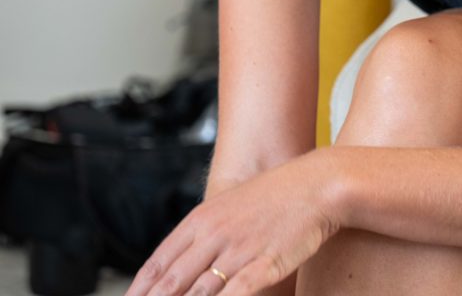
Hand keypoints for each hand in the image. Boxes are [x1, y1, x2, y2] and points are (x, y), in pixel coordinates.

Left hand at [124, 150, 339, 295]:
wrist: (316, 184)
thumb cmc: (275, 199)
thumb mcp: (230, 209)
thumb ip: (205, 236)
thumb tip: (181, 265)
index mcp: (201, 220)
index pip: (158, 263)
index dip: (138, 291)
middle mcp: (214, 234)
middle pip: (171, 283)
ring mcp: (238, 249)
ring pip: (196, 293)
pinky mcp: (263, 263)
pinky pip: (235, 293)